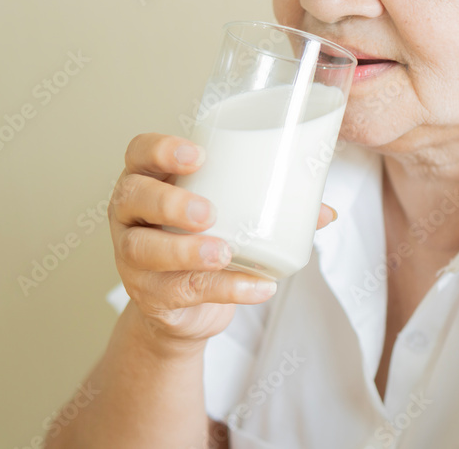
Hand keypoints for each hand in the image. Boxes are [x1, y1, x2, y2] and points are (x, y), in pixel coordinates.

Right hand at [108, 133, 336, 352]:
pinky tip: (257, 287)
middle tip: (208, 212)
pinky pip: (182, 291)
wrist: (184, 308)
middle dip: (170, 203)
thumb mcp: (231, 215)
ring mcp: (133, 257)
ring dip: (187, 251)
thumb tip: (326, 211)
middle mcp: (132, 216)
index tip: (199, 155)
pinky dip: (225, 289)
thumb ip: (275, 207)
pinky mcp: (149, 296)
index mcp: (151, 180)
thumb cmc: (207, 240)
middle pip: (134, 198)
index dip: (161, 150)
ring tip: (224, 252)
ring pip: (146, 250)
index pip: (139, 153)